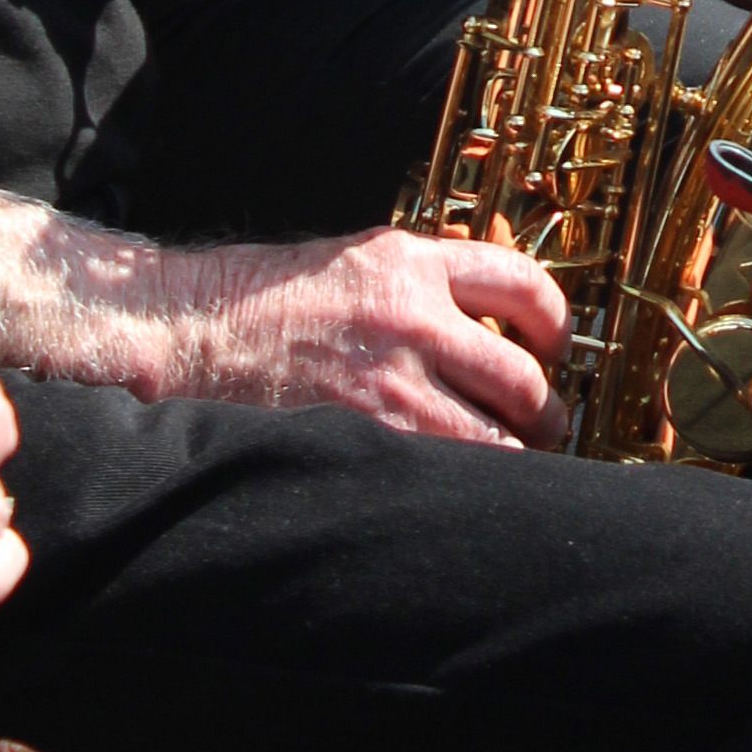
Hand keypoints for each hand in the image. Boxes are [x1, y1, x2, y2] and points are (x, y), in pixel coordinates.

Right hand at [190, 228, 570, 446]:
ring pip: (493, 437)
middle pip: (521, 375)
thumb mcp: (358, 262)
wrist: (193, 330)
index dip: (556, 320)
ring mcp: (389, 383)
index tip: (557, 346)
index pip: (521, 282)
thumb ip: (423, 286)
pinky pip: (441, 471)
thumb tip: (484, 325)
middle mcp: (412, 318)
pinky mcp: (363, 435)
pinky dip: (462, 483)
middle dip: (544, 411)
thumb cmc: (268, 300)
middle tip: (547, 426)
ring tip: (511, 466)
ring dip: (512, 457)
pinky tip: (461, 488)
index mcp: (412, 263)